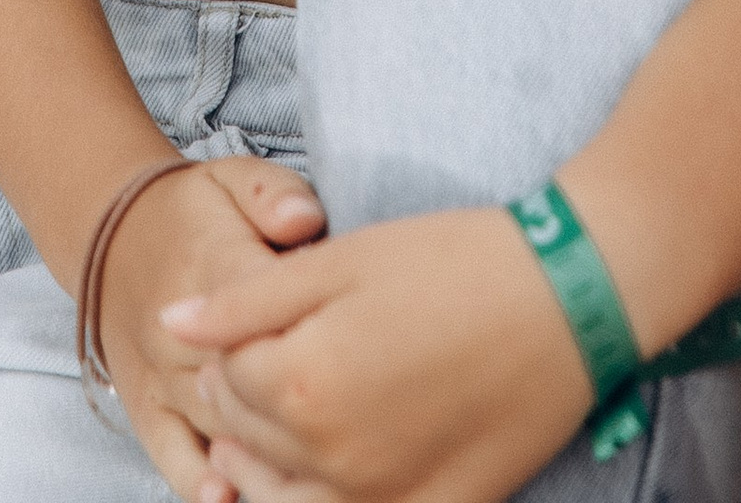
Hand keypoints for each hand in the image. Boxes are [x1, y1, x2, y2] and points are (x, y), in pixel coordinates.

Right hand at [97, 160, 328, 500]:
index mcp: (212, 265)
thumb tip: (305, 222)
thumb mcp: (232, 177)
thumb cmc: (192, 211)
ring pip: (214, 421)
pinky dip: (199, 480)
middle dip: (294, 395)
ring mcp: (161, 375)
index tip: (354, 337)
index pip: (266, 306)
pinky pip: (171, 453)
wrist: (109, 235)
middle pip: (244, 375)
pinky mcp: (146, 408)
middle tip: (345, 411)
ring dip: (261, 448)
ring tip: (310, 467)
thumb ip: (272, 194)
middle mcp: (182, 330)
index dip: (311, 325)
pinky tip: (229, 496)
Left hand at [161, 204, 586, 502]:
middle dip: (238, 407)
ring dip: (268, 470)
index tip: (239, 330)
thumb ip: (246, 303)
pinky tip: (330, 474)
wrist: (570, 298)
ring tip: (283, 421)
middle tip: (257, 367)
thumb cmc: (455, 262)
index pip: (223, 382)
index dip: (223, 352)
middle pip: (249, 443)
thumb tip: (170, 324)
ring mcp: (385, 497)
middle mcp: (333, 457)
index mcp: (303, 383)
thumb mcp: (340, 262)